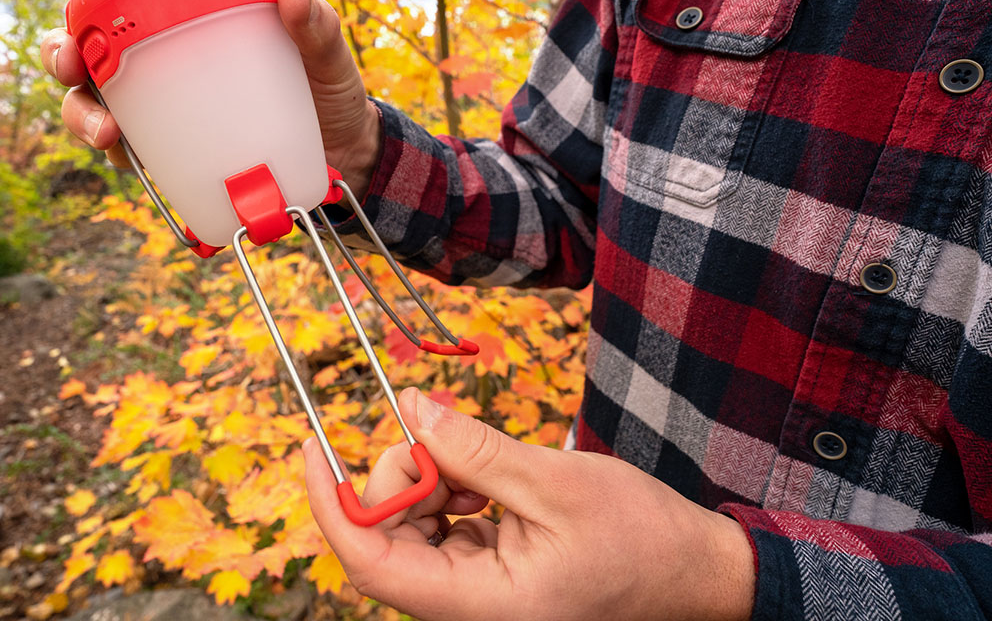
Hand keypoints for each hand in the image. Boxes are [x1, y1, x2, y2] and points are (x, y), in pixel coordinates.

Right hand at [39, 0, 381, 194]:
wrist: (341, 155)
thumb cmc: (326, 90)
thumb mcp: (326, 56)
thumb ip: (315, 25)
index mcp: (187, 15)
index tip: (86, 3)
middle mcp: (161, 58)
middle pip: (86, 45)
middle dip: (60, 53)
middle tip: (70, 68)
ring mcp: (158, 107)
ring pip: (91, 101)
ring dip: (80, 114)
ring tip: (105, 134)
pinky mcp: (167, 152)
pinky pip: (127, 152)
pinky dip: (119, 157)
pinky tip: (131, 163)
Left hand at [303, 388, 754, 620]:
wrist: (698, 576)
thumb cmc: (643, 539)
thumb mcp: (554, 482)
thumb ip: (473, 449)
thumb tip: (410, 409)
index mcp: (482, 605)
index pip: (370, 562)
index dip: (332, 502)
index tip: (312, 445)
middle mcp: (471, 612)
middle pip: (386, 543)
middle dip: (397, 480)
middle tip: (437, 437)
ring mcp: (479, 600)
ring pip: (411, 535)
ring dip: (428, 485)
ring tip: (479, 462)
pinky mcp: (490, 582)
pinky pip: (442, 535)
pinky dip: (450, 496)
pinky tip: (484, 480)